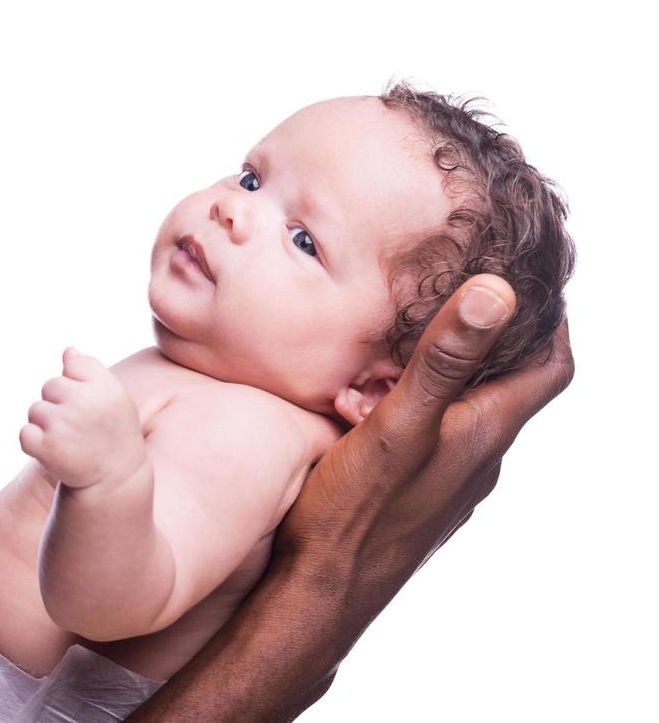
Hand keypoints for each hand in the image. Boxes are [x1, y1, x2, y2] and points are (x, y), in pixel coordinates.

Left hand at [20, 347, 146, 488]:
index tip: (91, 404)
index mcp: (105, 387)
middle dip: (58, 403)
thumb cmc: (113, 434)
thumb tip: (68, 351)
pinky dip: (34, 444)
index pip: (74, 363)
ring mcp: (63, 423)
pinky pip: (25, 433)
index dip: (78, 383)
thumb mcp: (113, 399)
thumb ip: (91, 372)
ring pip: (35, 409)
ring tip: (69, 441)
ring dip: (46, 425)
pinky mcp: (46, 446)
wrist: (115, 482)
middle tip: (78, 426)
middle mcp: (84, 402)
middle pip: (50, 385)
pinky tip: (55, 453)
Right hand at [276, 273, 572, 604]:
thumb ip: (445, 359)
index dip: (551, 319)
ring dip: (442, 371)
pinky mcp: (415, 493)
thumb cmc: (357, 514)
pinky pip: (431, 435)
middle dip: (487, 334)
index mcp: (486, 432)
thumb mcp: (400, 423)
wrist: (320, 592)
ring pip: (464, 409)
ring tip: (393, 343)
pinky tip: (365, 400)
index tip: (529, 278)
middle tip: (448, 293)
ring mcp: (448, 480)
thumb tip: (498, 291)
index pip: (550, 365)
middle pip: (508, 383)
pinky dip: (412, 404)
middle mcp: (478, 457)